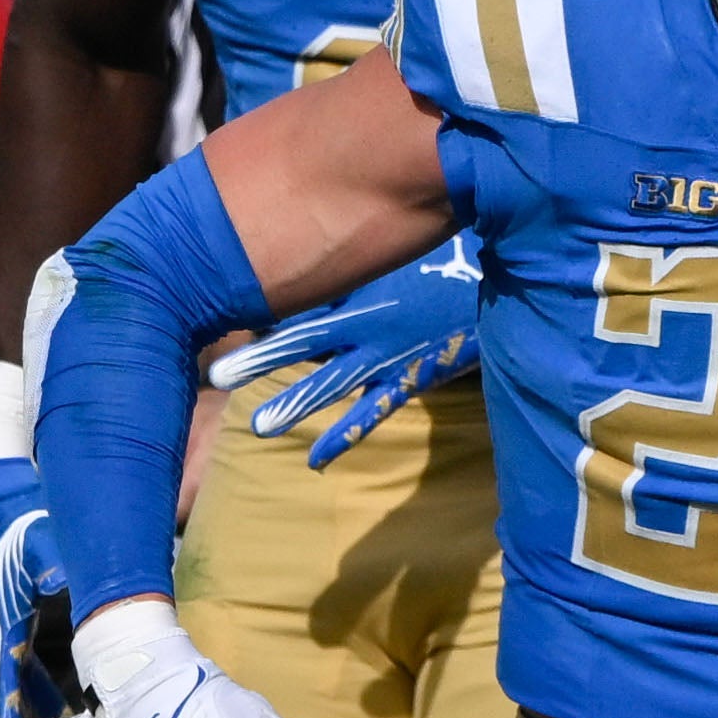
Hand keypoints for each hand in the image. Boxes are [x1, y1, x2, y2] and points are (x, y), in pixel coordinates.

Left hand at [206, 239, 483, 468]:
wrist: (504, 271)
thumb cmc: (446, 256)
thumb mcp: (393, 257)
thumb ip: (352, 271)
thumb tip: (312, 267)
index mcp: (359, 289)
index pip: (299, 303)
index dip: (261, 313)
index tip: (218, 321)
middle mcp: (366, 324)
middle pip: (301, 342)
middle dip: (260, 358)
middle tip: (214, 375)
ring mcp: (388, 355)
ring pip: (331, 383)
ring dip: (294, 403)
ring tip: (256, 426)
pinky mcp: (412, 377)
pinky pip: (373, 412)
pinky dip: (343, 436)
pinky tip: (313, 461)